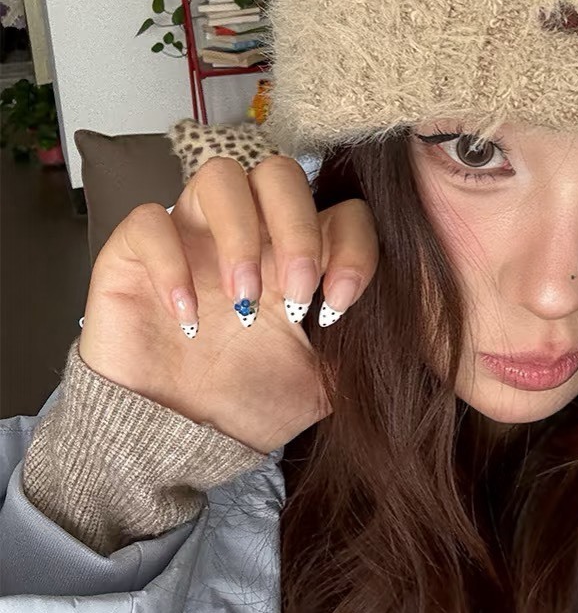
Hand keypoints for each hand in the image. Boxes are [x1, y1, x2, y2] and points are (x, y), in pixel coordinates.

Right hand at [77, 155, 377, 453]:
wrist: (178, 439)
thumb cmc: (249, 401)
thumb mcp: (326, 385)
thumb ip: (363, 349)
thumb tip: (410, 331)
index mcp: (298, 254)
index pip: (341, 210)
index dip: (352, 246)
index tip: (339, 303)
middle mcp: (246, 232)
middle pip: (279, 173)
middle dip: (297, 227)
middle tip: (296, 292)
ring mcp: (190, 236)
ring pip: (218, 175)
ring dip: (240, 233)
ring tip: (243, 299)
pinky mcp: (132, 254)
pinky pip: (149, 221)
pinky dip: (172, 263)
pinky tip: (187, 318)